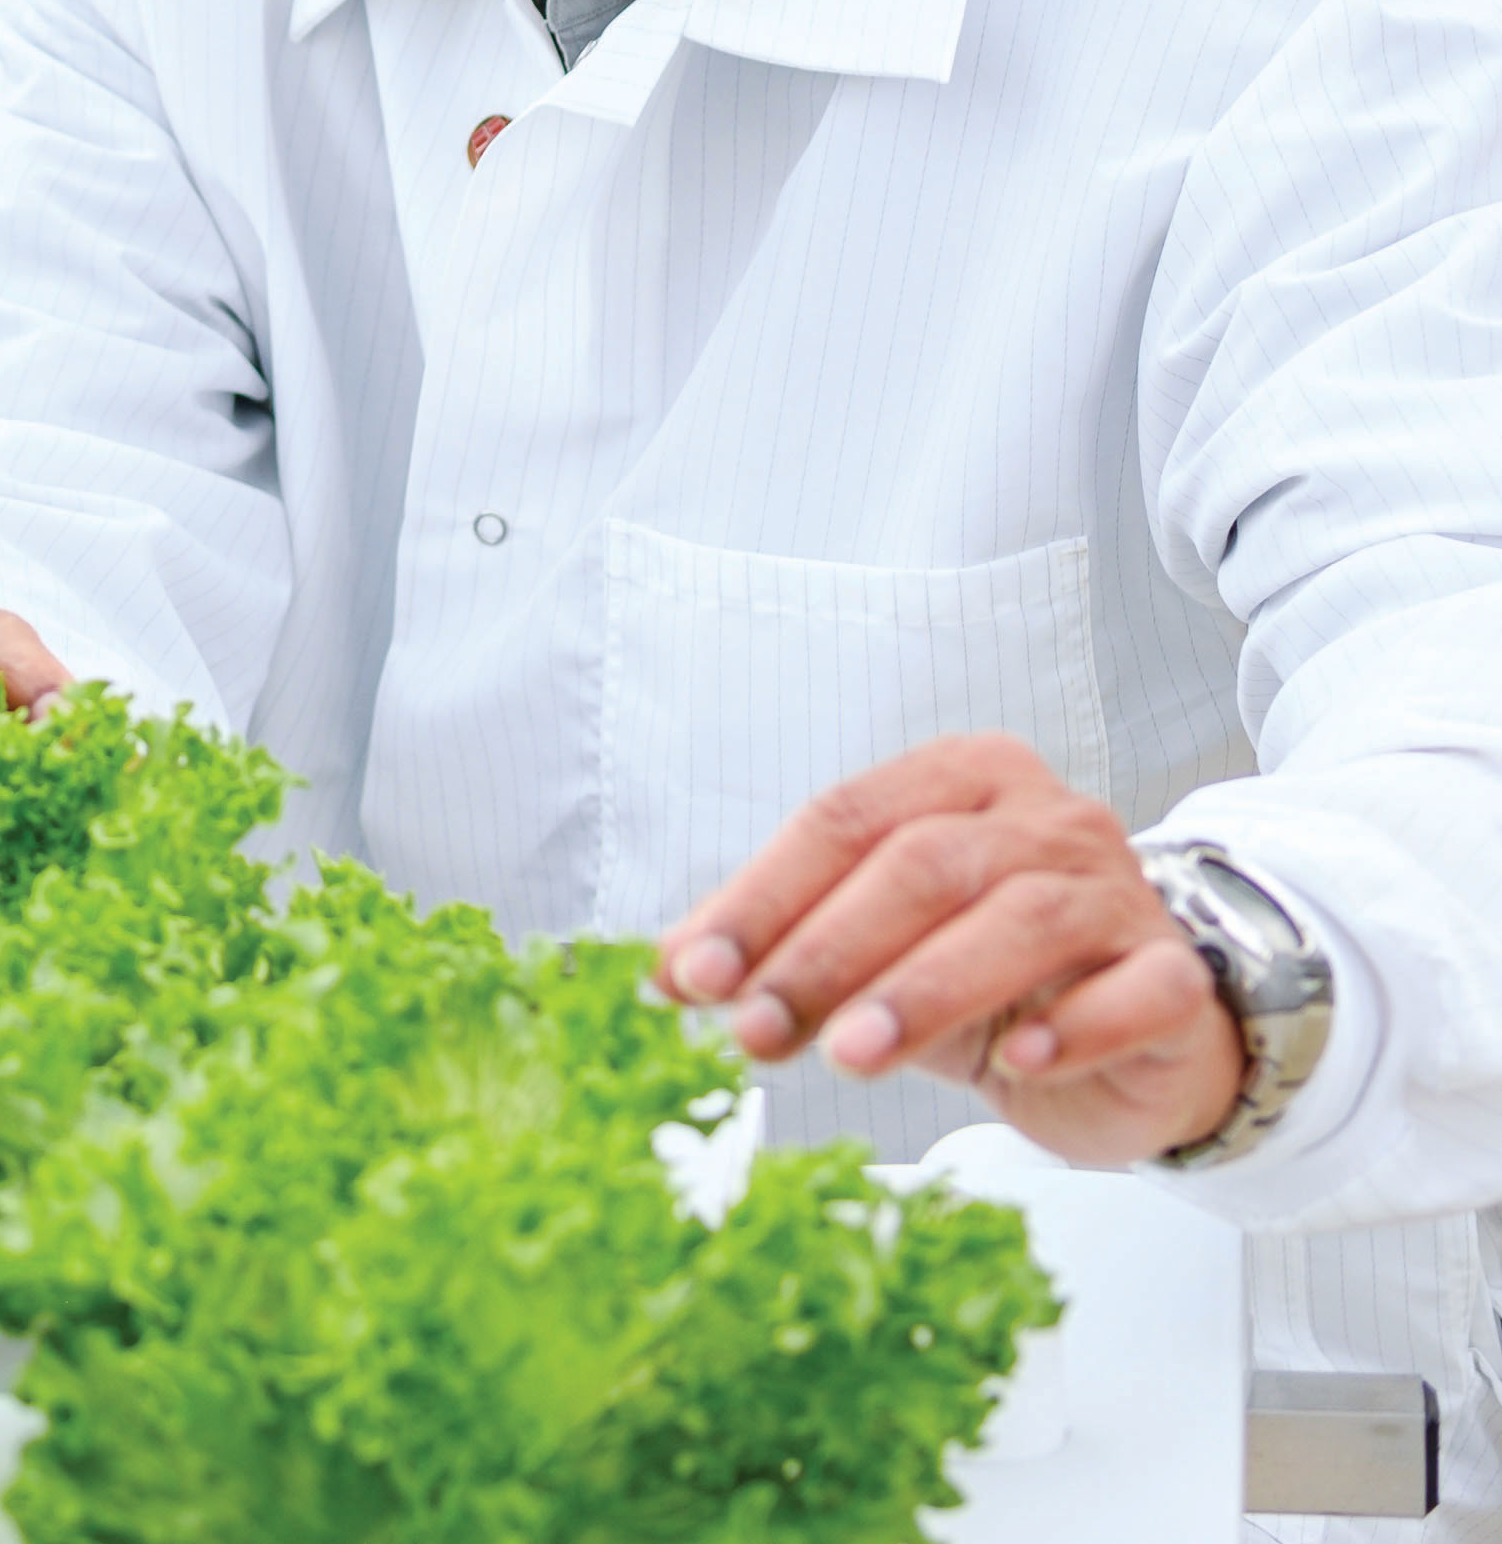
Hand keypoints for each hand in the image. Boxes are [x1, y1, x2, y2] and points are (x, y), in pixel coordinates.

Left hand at [657, 732, 1246, 1168]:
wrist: (1131, 1041)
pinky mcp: (1177, 973)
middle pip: (923, 864)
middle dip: (826, 951)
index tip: (693, 977)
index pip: (840, 822)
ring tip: (850, 1056)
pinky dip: (1074, 1023)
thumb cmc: (983, 979)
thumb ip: (776, 947)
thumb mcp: (868, 954)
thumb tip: (664, 970)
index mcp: (958, 780)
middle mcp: (1044, 816)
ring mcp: (1119, 891)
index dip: (760, 900)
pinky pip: (1138, 989)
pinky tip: (1017, 1061)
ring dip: (925, 989)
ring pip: (1021, 919)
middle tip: (758, 1031)